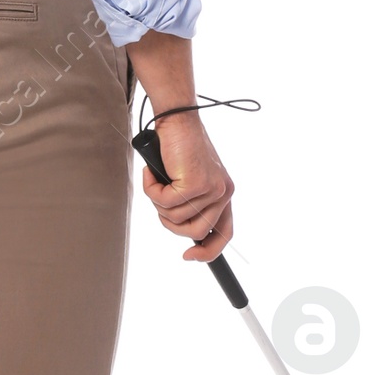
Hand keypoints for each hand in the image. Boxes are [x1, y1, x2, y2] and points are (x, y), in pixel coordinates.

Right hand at [140, 110, 234, 260]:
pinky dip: (151, 190)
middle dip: (170, 222)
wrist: (176, 119)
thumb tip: (181, 227)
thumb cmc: (178, 146)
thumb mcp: (188, 178)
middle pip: (194, 232)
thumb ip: (190, 202)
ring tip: (156, 180)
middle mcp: (223, 193)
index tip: (188, 256)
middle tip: (160, 201)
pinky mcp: (195, 184)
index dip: (207, 251)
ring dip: (158, 204)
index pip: (223, 233)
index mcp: (224, 193)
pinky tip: (152, 173)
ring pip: (176, 219)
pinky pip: (164, 203)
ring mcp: (211, 189)